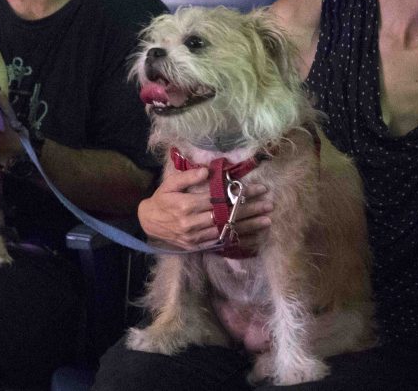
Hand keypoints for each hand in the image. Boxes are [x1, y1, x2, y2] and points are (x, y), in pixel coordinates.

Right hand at [137, 165, 272, 249]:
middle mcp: (193, 222)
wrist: (148, 223)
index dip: (241, 193)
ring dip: (248, 226)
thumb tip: (208, 170)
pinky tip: (251, 235)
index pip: (220, 198)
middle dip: (250, 210)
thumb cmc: (161, 199)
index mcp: (186, 205)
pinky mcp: (197, 246)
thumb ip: (188, 177)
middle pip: (227, 215)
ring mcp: (196, 237)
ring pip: (227, 230)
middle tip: (269, 205)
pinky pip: (220, 242)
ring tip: (266, 221)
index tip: (258, 189)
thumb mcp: (170, 184)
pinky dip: (236, 238)